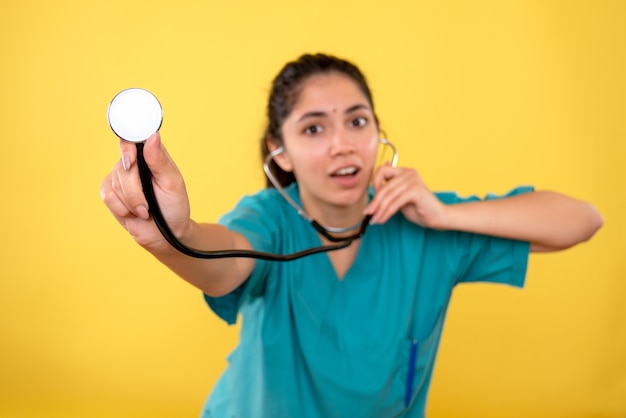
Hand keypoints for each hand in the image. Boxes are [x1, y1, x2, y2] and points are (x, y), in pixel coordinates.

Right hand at [100, 133, 190, 250]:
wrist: (166, 235)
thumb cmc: (174, 206)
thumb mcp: (172, 183)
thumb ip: (160, 161)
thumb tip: (153, 136)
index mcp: (152, 154)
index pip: (133, 139)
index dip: (128, 147)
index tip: (132, 160)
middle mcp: (135, 162)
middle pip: (123, 166)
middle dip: (135, 190)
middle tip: (148, 204)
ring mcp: (120, 177)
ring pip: (115, 182)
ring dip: (131, 202)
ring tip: (145, 210)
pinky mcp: (110, 192)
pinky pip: (107, 195)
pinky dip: (120, 207)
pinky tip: (132, 212)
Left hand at [364, 163, 447, 227]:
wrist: (437, 217)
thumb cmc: (419, 208)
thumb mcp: (398, 197)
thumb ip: (388, 190)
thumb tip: (374, 182)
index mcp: (404, 171)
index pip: (382, 171)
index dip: (374, 184)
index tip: (372, 200)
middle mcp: (408, 172)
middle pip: (384, 186)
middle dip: (374, 202)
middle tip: (368, 213)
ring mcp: (413, 180)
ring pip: (388, 195)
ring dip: (379, 210)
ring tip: (375, 220)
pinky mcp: (416, 190)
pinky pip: (395, 202)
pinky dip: (387, 212)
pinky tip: (383, 219)